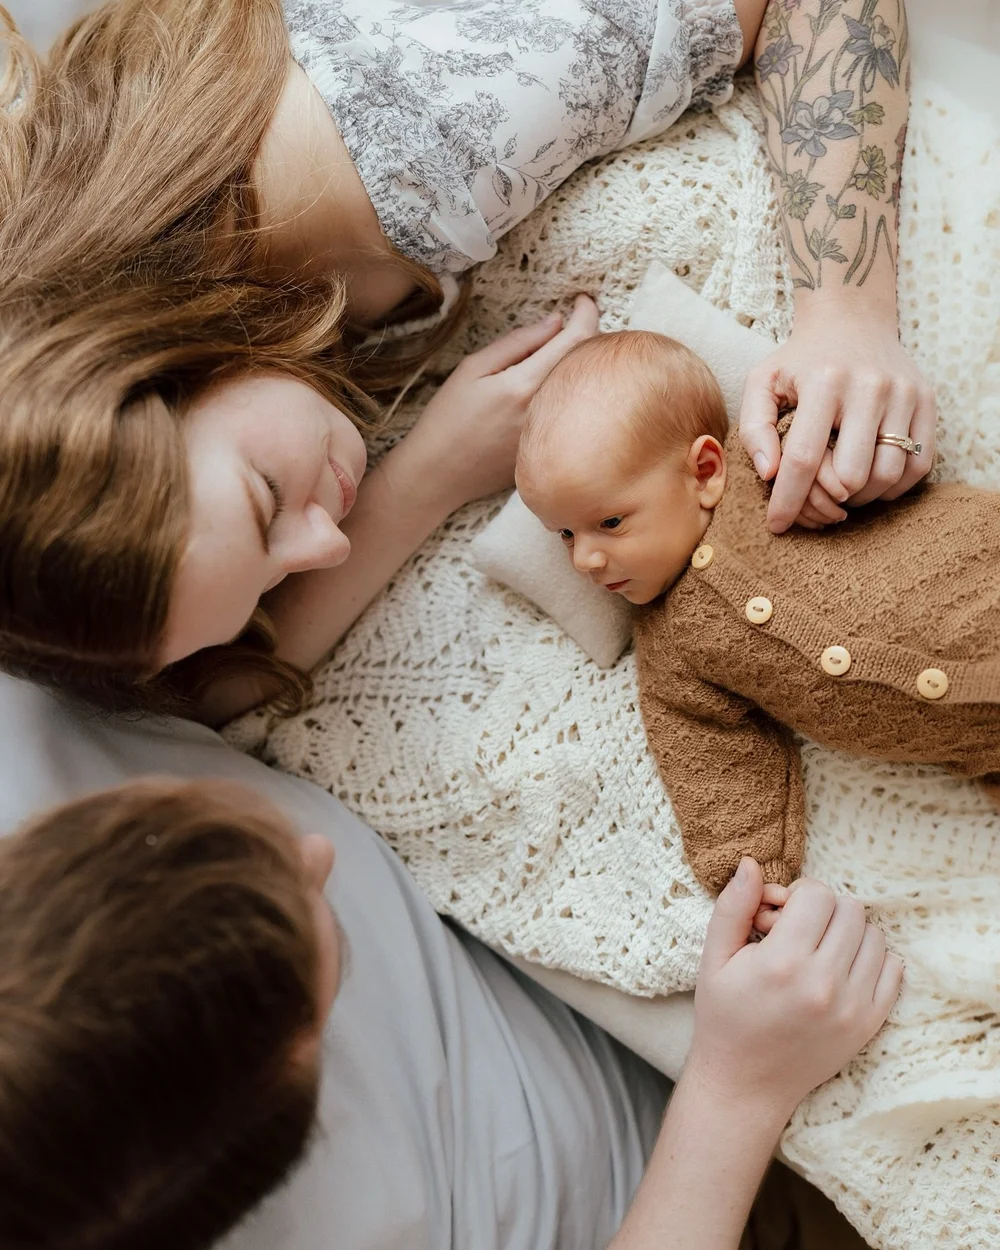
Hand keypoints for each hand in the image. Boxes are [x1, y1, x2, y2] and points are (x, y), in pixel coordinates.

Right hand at [405, 295, 598, 511]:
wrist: (438, 476)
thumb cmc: (447, 419)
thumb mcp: (473, 369)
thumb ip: (518, 343)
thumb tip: (556, 322)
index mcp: (525, 385)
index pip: (576, 338)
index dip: (587, 313)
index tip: (584, 300)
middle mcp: (545, 411)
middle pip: (586, 363)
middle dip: (583, 338)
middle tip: (564, 327)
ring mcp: (551, 435)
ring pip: (582, 389)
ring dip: (575, 368)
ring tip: (547, 363)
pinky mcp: (551, 451)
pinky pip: (571, 415)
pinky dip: (568, 396)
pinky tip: (541, 398)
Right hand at [688, 858, 901, 1119]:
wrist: (745, 1084)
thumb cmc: (724, 1017)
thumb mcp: (714, 958)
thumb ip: (734, 906)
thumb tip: (751, 864)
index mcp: (783, 962)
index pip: (818, 895)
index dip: (797, 895)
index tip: (779, 915)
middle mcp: (825, 983)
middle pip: (850, 909)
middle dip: (823, 911)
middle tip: (798, 932)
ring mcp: (853, 1007)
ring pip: (875, 935)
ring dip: (848, 933)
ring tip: (819, 951)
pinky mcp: (869, 1024)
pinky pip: (893, 969)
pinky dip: (871, 959)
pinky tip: (841, 969)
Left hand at [740, 308, 935, 532]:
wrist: (852, 320)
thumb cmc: (800, 360)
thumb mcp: (763, 382)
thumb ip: (755, 427)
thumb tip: (768, 474)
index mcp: (825, 382)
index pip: (804, 458)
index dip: (788, 499)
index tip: (776, 526)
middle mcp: (870, 386)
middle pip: (851, 475)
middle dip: (827, 498)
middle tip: (815, 499)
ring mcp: (904, 393)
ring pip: (888, 475)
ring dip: (862, 497)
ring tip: (841, 491)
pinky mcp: (927, 400)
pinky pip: (919, 465)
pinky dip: (894, 486)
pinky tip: (871, 481)